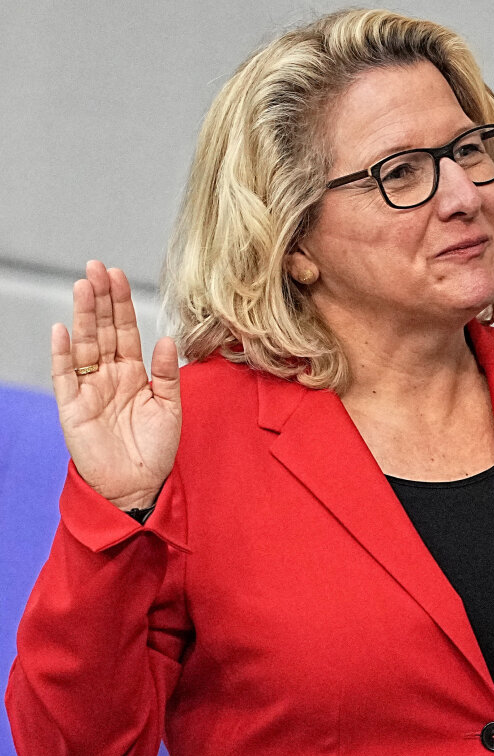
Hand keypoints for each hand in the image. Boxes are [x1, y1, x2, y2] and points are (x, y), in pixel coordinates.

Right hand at [51, 260, 181, 509]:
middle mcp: (109, 376)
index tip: (118, 274)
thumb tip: (167, 338)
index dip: (121, 303)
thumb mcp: (170, 408)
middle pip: (102, 330)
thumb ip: (168, 374)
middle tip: (97, 268)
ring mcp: (89, 389)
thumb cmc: (155, 450)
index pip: (125, 330)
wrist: (138, 487)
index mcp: (133, 373)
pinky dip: (62, 354)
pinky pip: (64, 376)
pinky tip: (63, 330)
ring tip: (83, 287)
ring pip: (83, 345)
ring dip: (83, 316)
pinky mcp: (73, 408)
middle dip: (100, 299)